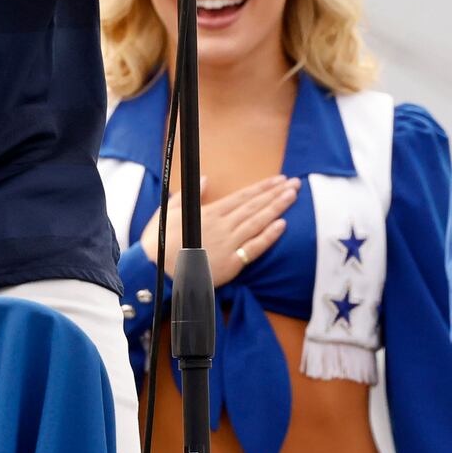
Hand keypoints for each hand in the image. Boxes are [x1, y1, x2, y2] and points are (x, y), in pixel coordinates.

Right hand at [147, 176, 299, 286]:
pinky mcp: (230, 263)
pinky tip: (282, 225)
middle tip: (295, 183)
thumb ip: (191, 195)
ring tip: (292, 196)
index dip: (263, 187)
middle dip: (276, 193)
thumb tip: (205, 179)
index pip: (243, 196)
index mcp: (209, 213)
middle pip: (254, 206)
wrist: (155, 273)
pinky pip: (253, 248)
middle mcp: (222, 226)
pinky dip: (268, 236)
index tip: (279, 179)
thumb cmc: (161, 243)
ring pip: (257, 222)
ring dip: (277, 208)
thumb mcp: (170, 212)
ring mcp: (228, 244)